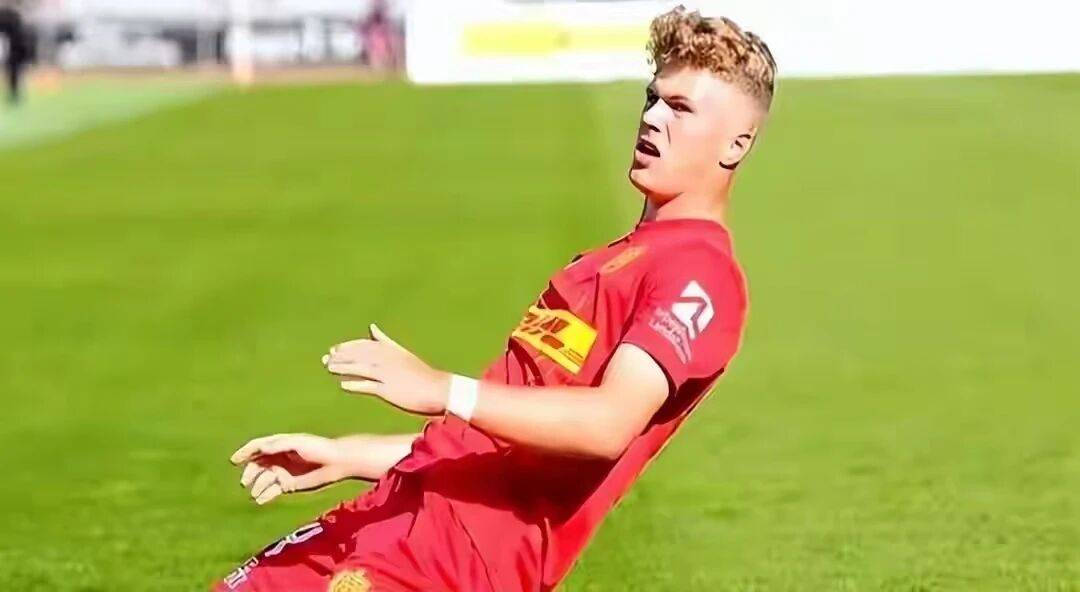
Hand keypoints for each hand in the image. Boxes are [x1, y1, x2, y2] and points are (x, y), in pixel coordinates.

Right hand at [229, 433, 347, 504]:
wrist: (336, 463)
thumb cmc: (318, 448)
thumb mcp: (297, 443)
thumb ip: (278, 445)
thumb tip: (260, 448)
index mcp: (279, 445)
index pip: (257, 447)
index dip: (244, 452)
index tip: (234, 461)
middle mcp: (278, 458)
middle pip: (257, 465)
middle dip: (249, 473)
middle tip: (245, 482)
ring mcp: (282, 472)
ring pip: (263, 479)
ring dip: (256, 486)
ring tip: (254, 494)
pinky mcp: (288, 485)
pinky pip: (272, 491)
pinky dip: (264, 496)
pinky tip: (259, 500)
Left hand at [323, 324, 449, 415]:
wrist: (439, 389)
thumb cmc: (420, 374)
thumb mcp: (402, 353)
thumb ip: (384, 340)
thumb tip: (371, 327)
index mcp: (390, 350)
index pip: (363, 344)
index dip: (347, 347)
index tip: (334, 350)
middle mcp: (387, 360)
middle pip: (358, 355)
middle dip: (340, 356)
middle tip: (326, 359)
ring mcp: (387, 374)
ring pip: (359, 368)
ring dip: (342, 368)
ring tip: (329, 369)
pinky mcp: (388, 390)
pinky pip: (367, 386)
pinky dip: (355, 384)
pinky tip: (343, 385)